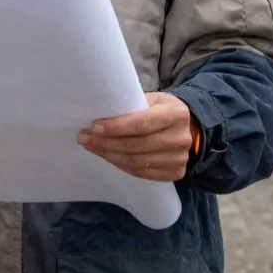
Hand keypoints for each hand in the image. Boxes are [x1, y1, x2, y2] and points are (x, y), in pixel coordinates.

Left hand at [77, 92, 199, 181]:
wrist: (188, 128)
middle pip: (137, 145)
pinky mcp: (175, 173)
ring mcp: (180, 158)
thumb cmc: (162, 109)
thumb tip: (99, 113)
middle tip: (84, 138)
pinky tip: (108, 156)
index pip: (142, 123)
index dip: (116, 127)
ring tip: (91, 146)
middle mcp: (181, 138)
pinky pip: (141, 173)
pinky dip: (121, 165)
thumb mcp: (152, 99)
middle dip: (106, 142)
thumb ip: (132, 106)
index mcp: (176, 113)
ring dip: (109, 155)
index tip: (94, 127)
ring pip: (136, 161)